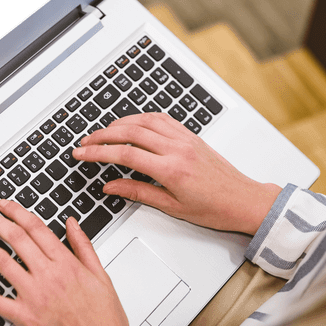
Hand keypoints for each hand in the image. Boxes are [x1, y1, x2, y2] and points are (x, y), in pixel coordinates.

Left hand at [0, 200, 141, 325]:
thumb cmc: (105, 322)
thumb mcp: (102, 277)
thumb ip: (84, 247)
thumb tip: (71, 224)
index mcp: (67, 264)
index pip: (36, 228)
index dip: (17, 212)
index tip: (5, 205)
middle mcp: (48, 276)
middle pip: (15, 238)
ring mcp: (33, 296)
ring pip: (0, 262)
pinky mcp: (24, 318)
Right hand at [72, 112, 280, 234]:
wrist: (243, 200)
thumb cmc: (214, 208)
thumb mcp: (172, 207)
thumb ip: (138, 193)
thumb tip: (111, 187)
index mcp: (171, 169)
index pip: (125, 154)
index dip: (98, 152)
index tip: (82, 154)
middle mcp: (177, 149)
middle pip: (130, 132)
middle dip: (102, 135)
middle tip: (85, 142)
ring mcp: (185, 139)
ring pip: (144, 120)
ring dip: (120, 123)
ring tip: (103, 132)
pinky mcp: (191, 135)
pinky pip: (162, 118)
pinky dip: (141, 117)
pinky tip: (131, 123)